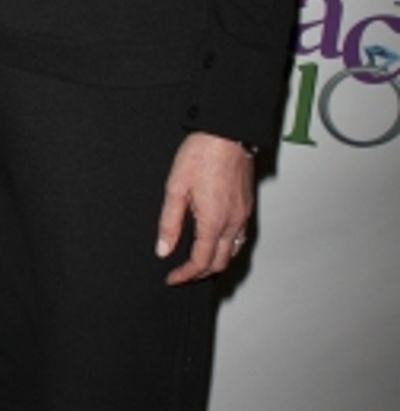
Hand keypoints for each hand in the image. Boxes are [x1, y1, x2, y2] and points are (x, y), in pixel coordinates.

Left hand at [155, 133, 253, 285]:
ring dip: (216, 261)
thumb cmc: (202, 154)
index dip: (185, 275)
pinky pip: (240, 237)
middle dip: (201, 273)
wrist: (227, 132)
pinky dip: (227, 247)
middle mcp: (233, 222)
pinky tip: (215, 240)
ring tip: (197, 261)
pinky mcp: (248, 205)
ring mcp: (244, 214)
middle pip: (220, 262)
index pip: (201, 262)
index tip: (172, 278)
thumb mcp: (175, 188)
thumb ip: (169, 222)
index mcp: (214, 222)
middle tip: (182, 273)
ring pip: (233, 251)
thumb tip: (163, 249)